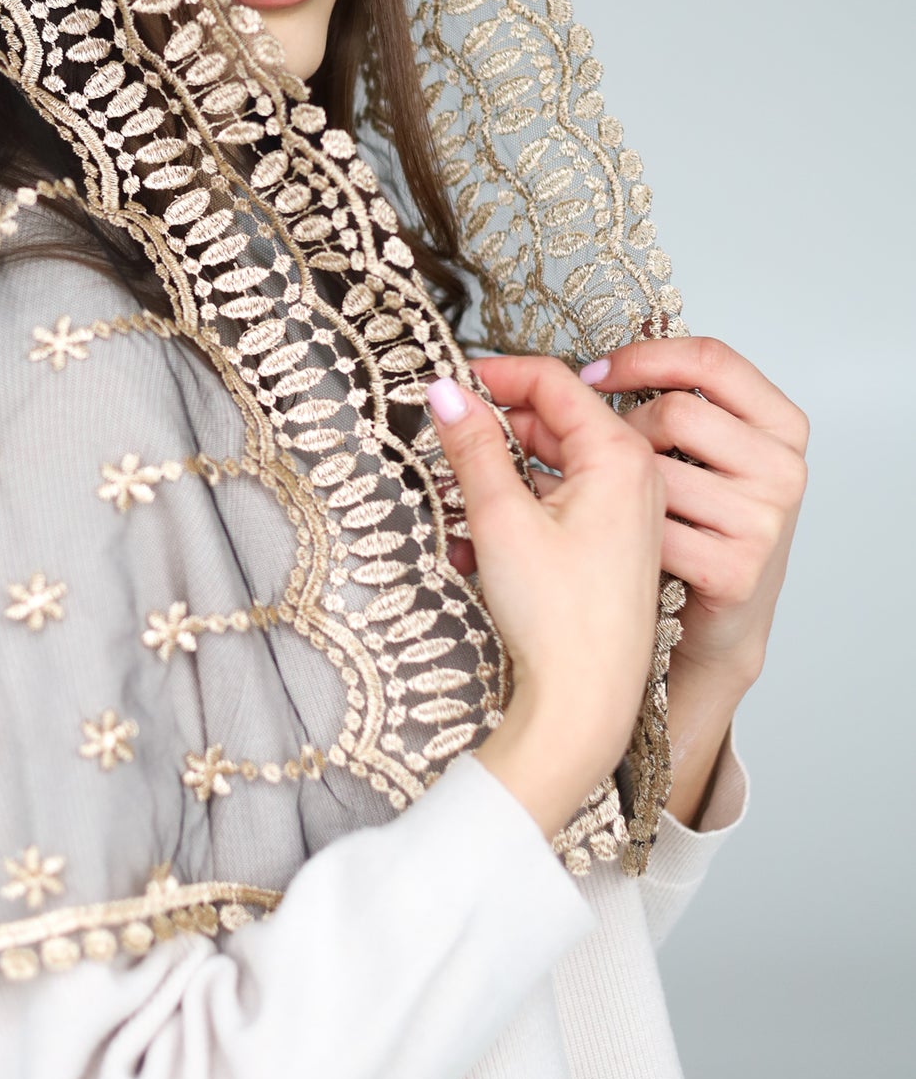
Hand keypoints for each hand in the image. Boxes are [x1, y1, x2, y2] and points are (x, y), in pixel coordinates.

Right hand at [425, 360, 666, 839]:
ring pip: (556, 462)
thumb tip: (447, 392)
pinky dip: (521, 504)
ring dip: (501, 471)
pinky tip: (479, 536)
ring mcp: (632, 510)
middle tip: (442, 442)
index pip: (553, 381)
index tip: (449, 381)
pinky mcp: (618, 542)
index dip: (496, 374)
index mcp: (620, 455)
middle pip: (555, 419)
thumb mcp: (500, 518)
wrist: (588, 704)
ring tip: (454, 497)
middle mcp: (636, 475)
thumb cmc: (559, 619)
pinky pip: (565, 498)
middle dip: (494, 429)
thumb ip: (473, 446)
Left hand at [474, 336, 808, 692]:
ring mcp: (762, 521)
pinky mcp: (736, 570)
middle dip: (615, 427)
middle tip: (575, 447)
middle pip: (674, 412)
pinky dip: (614, 530)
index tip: (594, 373)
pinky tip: (607, 537)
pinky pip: (650, 527)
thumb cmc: (700, 529)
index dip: (644, 357)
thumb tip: (583, 370)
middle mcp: (781, 469)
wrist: (720, 625)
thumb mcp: (699, 456)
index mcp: (779, 425)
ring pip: (654, 469)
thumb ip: (667, 405)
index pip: (711, 359)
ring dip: (603, 480)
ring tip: (579, 494)